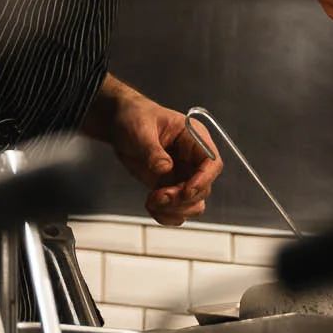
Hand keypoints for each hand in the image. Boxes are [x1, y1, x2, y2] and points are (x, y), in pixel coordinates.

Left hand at [84, 77, 220, 225]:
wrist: (120, 125)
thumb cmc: (135, 117)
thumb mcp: (141, 129)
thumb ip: (153, 150)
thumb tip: (164, 168)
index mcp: (194, 138)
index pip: (212, 163)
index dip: (203, 180)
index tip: (185, 191)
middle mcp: (193, 159)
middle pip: (203, 189)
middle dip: (182, 199)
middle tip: (158, 196)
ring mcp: (182, 175)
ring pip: (193, 204)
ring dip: (174, 209)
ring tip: (151, 200)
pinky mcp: (170, 187)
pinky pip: (176, 210)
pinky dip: (165, 215)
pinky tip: (151, 206)